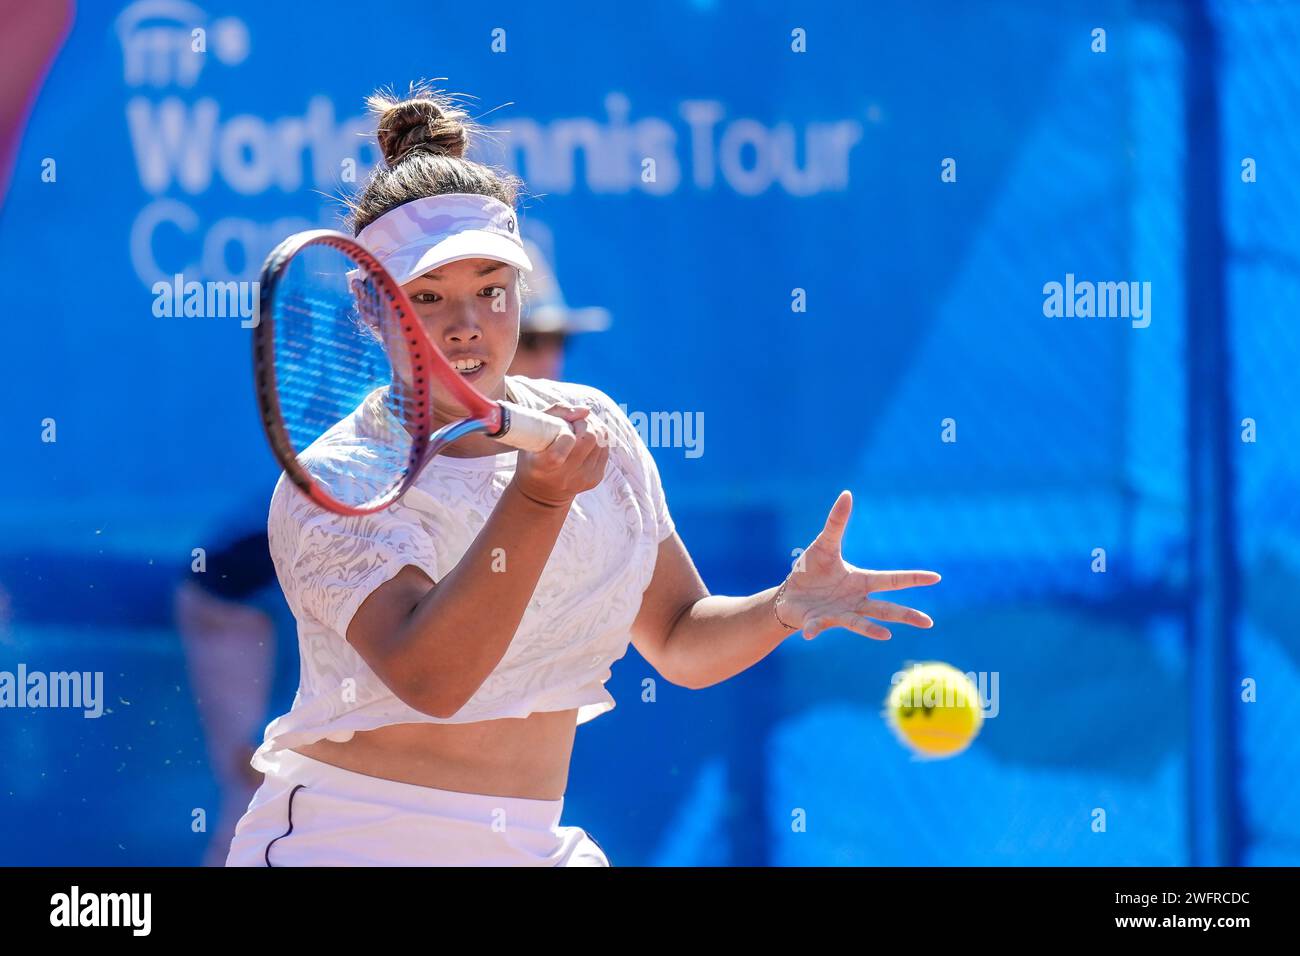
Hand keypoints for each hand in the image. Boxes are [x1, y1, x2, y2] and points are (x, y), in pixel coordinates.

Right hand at [510, 403, 609, 507]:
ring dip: (593, 429)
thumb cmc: (533, 454)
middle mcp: (563, 477)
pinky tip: (585, 440)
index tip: (563, 425)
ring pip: (601, 442)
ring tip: (579, 430)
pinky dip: (599, 439)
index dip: (567, 431)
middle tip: (574, 424)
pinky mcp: (595, 479)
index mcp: (542, 467)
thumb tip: (586, 410)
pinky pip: (605, 449)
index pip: (558, 452)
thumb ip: (556, 412)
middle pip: (589, 439)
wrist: (542, 491)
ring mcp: (582, 479)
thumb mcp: (533, 431)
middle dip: (584, 424)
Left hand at [778, 490, 940, 639]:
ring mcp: (839, 614)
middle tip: (929, 622)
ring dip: (871, 629)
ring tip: (887, 635)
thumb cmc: (812, 571)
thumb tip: (847, 493)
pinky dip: (813, 629)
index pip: (892, 580)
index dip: (913, 578)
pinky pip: (816, 626)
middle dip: (906, 614)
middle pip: (886, 609)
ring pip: (860, 623)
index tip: (936, 577)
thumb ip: (836, 522)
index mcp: (861, 582)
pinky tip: (809, 635)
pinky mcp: (817, 622)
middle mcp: (855, 601)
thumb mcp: (824, 544)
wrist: (790, 596)